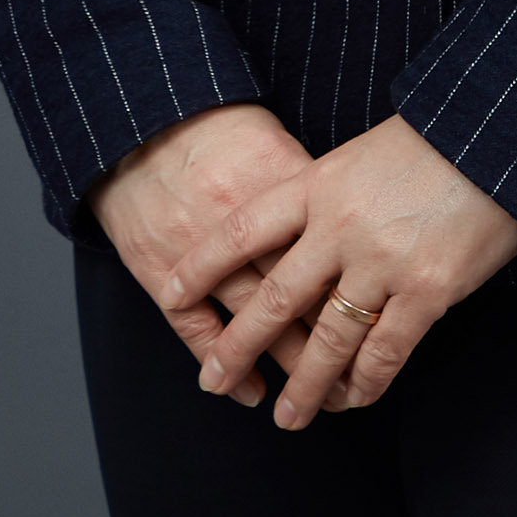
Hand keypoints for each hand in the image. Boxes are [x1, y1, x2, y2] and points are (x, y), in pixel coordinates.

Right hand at [87, 102, 350, 409]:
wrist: (135, 122)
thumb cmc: (213, 126)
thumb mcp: (268, 135)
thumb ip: (307, 180)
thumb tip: (351, 219)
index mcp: (269, 178)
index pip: (325, 242)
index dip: (354, 283)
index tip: (381, 315)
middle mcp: (234, 216)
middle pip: (294, 288)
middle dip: (330, 338)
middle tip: (358, 374)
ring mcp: (194, 247)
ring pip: (250, 318)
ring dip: (286, 361)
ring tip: (319, 395)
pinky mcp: (158, 268)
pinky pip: (195, 329)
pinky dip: (225, 365)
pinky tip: (252, 391)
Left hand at [167, 111, 516, 430]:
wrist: (499, 133)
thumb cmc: (435, 136)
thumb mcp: (364, 152)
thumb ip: (327, 195)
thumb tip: (298, 238)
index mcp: (320, 182)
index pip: (243, 228)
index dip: (202, 265)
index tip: (171, 292)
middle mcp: (341, 225)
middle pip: (273, 298)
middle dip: (238, 347)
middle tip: (212, 382)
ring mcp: (383, 262)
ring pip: (326, 341)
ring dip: (303, 388)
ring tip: (287, 417)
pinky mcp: (427, 291)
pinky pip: (384, 354)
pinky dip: (365, 384)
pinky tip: (354, 399)